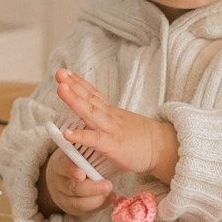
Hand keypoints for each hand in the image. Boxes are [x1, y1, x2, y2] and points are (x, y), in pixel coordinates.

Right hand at [38, 146, 114, 217]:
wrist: (61, 178)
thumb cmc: (75, 159)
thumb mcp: (75, 150)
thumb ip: (83, 144)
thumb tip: (94, 129)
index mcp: (59, 165)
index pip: (63, 168)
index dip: (71, 171)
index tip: (82, 174)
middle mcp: (60, 183)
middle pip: (73, 188)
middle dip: (91, 188)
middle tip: (108, 185)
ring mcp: (65, 198)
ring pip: (79, 203)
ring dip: (97, 199)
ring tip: (110, 190)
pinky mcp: (73, 209)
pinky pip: (87, 211)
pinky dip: (101, 204)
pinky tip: (111, 197)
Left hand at [53, 69, 178, 182]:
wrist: (163, 147)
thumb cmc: (143, 139)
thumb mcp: (124, 124)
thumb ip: (109, 120)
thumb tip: (97, 119)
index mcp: (111, 112)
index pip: (93, 94)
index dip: (79, 82)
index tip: (66, 73)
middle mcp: (109, 116)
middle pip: (89, 98)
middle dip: (73, 85)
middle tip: (59, 73)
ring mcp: (110, 129)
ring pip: (89, 112)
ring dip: (74, 100)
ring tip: (60, 89)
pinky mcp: (112, 145)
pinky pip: (94, 139)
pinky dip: (80, 136)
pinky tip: (66, 134)